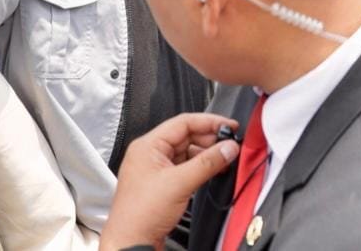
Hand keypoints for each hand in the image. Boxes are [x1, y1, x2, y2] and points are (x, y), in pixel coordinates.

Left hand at [99, 113, 238, 250]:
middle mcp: (150, 154)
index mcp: (148, 146)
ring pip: (188, 152)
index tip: (229, 126)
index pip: (183, 123)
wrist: (131, 242)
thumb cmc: (140, 214)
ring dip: (207, 155)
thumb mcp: (180, 183)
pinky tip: (213, 171)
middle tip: (230, 145)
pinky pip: (186, 167)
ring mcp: (156, 169)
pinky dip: (201, 167)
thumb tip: (228, 147)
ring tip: (225, 159)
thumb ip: (208, 162)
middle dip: (210, 140)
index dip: (209, 122)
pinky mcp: (163, 183)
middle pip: (187, 136)